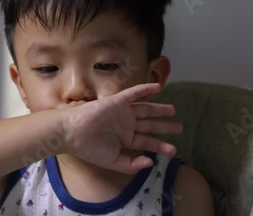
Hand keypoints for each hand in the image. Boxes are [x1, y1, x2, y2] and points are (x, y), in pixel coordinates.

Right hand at [61, 83, 182, 174]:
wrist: (72, 133)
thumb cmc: (90, 149)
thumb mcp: (113, 161)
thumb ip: (132, 164)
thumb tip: (151, 162)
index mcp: (124, 139)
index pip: (146, 142)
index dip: (160, 146)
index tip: (174, 151)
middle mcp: (125, 125)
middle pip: (149, 125)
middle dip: (164, 127)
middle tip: (179, 128)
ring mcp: (122, 112)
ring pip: (145, 109)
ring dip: (159, 109)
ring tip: (173, 111)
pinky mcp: (118, 101)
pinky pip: (134, 93)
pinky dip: (146, 89)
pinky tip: (158, 87)